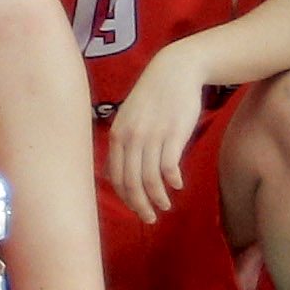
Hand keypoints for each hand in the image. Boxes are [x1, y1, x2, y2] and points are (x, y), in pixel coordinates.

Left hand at [101, 53, 210, 225]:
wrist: (176, 71)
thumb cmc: (153, 97)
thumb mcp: (128, 118)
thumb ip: (121, 145)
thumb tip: (112, 175)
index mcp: (117, 135)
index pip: (116, 177)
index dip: (125, 198)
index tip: (135, 208)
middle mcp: (131, 138)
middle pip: (131, 183)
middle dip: (140, 205)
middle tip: (149, 218)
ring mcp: (151, 136)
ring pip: (150, 179)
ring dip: (158, 198)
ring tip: (165, 206)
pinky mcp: (173, 134)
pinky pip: (169, 166)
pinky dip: (172, 180)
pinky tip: (177, 185)